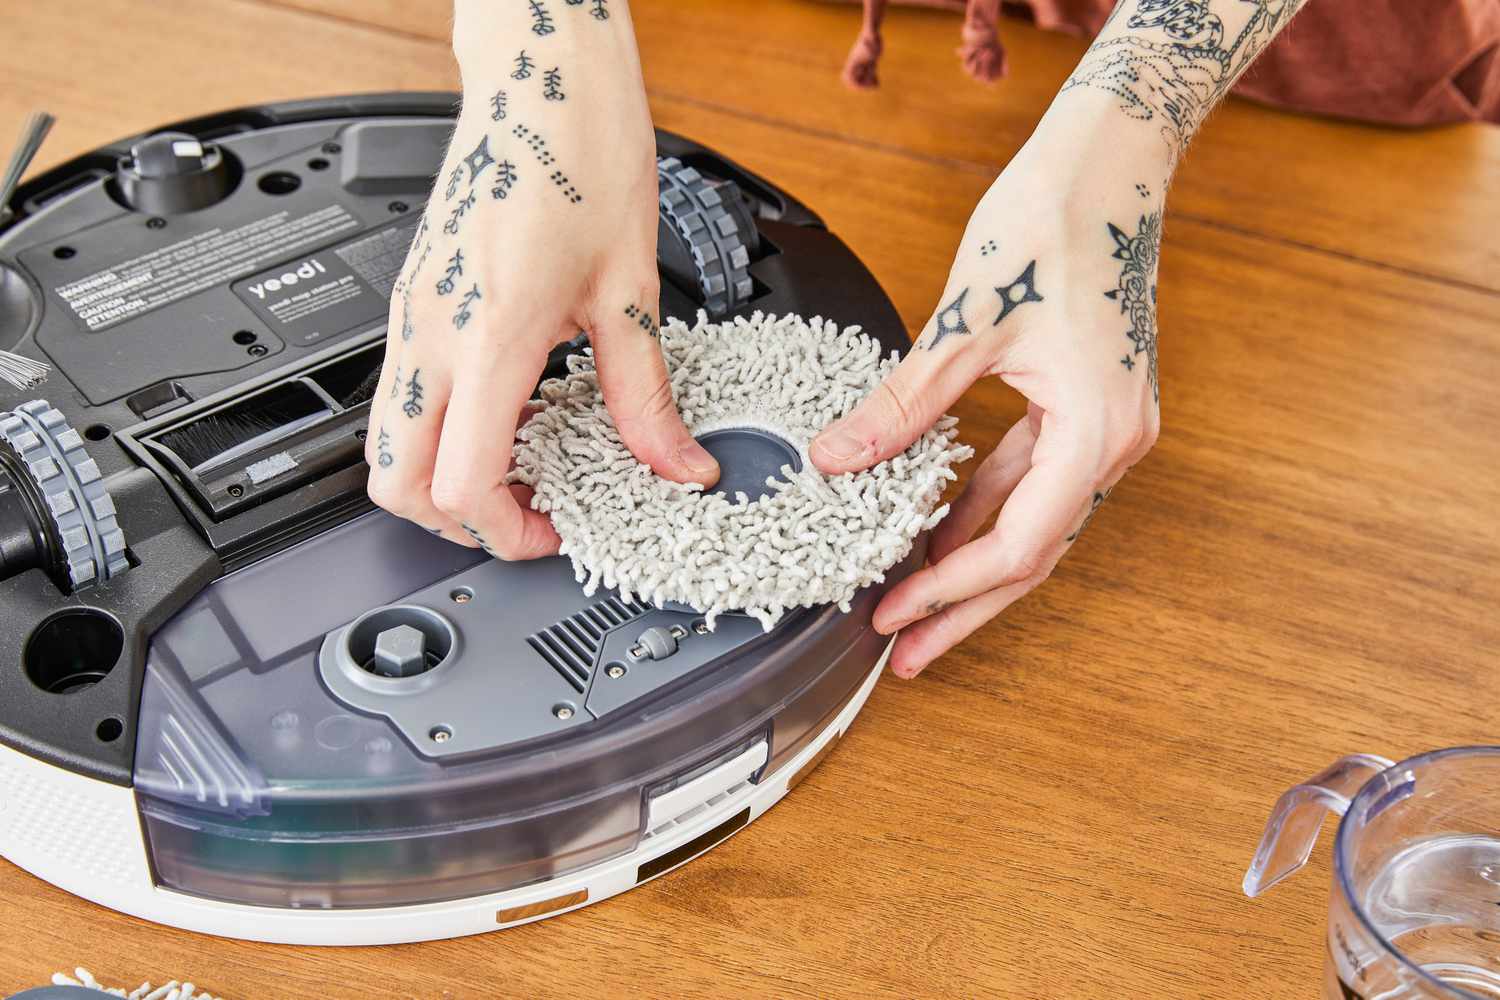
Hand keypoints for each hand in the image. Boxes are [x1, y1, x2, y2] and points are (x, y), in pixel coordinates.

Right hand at [365, 34, 718, 557]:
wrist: (543, 77)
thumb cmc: (583, 154)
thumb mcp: (632, 290)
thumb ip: (647, 395)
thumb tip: (678, 463)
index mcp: (491, 330)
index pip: (461, 481)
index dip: (504, 532)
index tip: (551, 531)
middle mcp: (431, 327)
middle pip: (393, 480)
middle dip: (454, 522)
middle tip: (522, 516)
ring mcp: (409, 311)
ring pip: (383, 441)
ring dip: (438, 479)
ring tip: (515, 468)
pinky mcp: (410, 297)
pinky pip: (400, 392)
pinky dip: (438, 431)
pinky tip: (504, 412)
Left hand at [810, 139, 1162, 677]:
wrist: (1111, 162)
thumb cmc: (1052, 224)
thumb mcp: (965, 323)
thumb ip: (902, 406)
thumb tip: (835, 461)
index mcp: (1097, 431)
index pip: (1018, 545)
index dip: (950, 590)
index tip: (892, 617)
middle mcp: (1116, 442)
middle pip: (1032, 553)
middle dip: (964, 606)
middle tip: (906, 655)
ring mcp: (1110, 427)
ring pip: (1034, 522)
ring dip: (971, 561)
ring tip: (911, 603)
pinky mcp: (1091, 407)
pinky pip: (1034, 479)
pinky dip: (985, 508)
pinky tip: (937, 531)